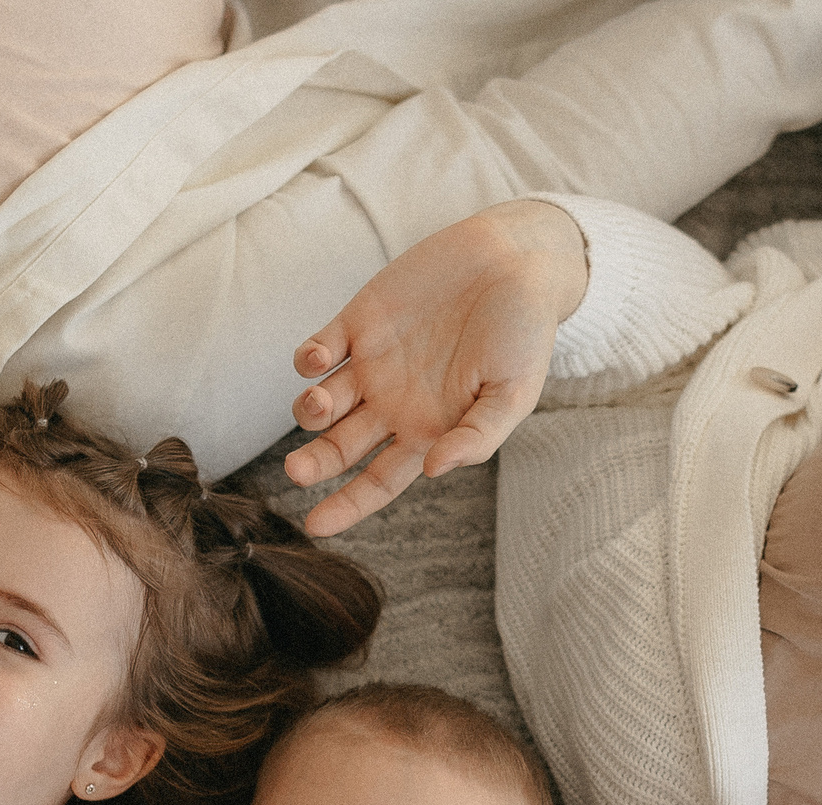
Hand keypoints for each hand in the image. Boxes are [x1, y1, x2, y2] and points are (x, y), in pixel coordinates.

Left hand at [285, 199, 589, 536]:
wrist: (517, 260)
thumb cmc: (524, 333)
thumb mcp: (515, 393)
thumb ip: (478, 436)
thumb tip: (432, 471)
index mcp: (427, 431)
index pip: (378, 481)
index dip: (346, 506)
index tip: (315, 527)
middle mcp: (391, 404)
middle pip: (338, 448)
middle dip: (313, 464)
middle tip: (297, 471)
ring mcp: (371, 364)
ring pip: (321, 403)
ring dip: (309, 411)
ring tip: (318, 407)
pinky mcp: (359, 321)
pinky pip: (318, 349)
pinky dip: (307, 359)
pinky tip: (317, 360)